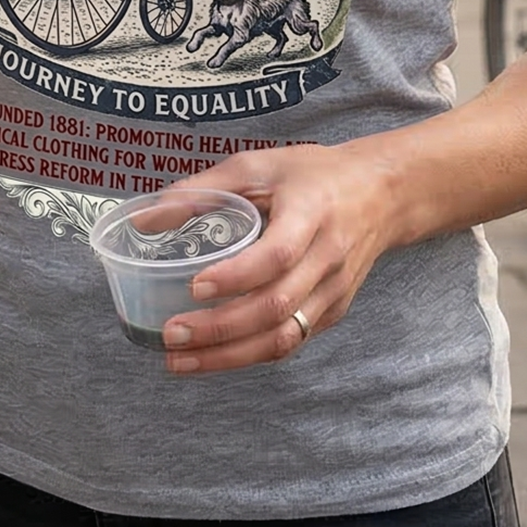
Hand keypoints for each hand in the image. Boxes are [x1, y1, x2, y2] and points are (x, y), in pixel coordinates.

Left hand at [148, 141, 400, 375]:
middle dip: (220, 329)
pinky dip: (249, 355)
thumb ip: (202, 189)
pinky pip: (290, 341)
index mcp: (311, 213)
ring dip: (229, 357)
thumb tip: (144, 217)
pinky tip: (213, 356)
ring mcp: (334, 291)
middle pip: (276, 307)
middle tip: (171, 335)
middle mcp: (327, 257)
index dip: (237, 276)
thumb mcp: (258, 166)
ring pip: (283, 337)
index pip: (278, 255)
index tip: (194, 286)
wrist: (381, 195)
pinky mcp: (333, 312)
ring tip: (180, 360)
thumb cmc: (313, 174)